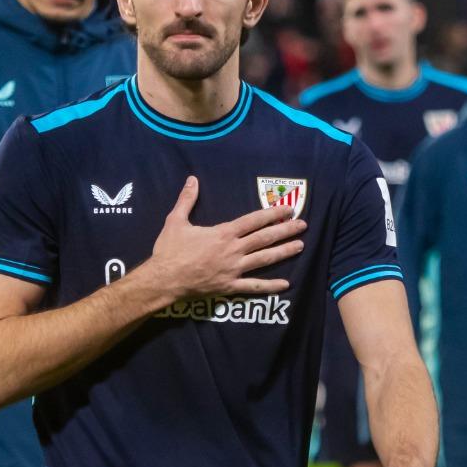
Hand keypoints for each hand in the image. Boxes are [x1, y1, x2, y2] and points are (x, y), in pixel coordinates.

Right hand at [145, 177, 306, 300]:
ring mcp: (233, 270)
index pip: (253, 221)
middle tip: (303, 224)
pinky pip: (254, 287)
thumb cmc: (169, 250)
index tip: (287, 209)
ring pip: (264, 260)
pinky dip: (270, 286)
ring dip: (284, 252)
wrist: (163, 279)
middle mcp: (233, 250)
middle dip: (285, 230)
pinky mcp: (230, 286)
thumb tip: (192, 179)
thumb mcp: (175, 221)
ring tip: (300, 246)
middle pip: (264, 238)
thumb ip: (187, 200)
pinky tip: (286, 284)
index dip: (272, 214)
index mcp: (223, 233)